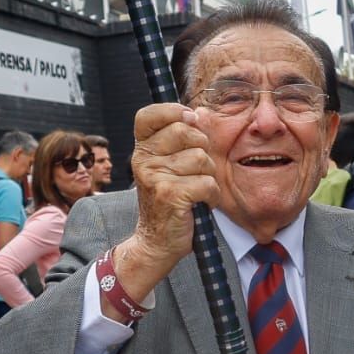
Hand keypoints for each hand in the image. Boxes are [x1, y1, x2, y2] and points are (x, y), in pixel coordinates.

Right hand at [127, 102, 218, 268]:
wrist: (157, 241)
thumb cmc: (169, 199)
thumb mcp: (169, 165)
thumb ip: (181, 138)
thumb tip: (199, 113)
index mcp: (141, 149)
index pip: (148, 115)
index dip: (173, 111)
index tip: (190, 119)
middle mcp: (143, 160)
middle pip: (185, 132)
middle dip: (202, 149)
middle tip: (197, 170)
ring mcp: (154, 177)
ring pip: (200, 158)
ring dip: (208, 176)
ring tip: (197, 189)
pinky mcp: (170, 195)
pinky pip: (207, 183)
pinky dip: (212, 195)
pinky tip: (202, 203)